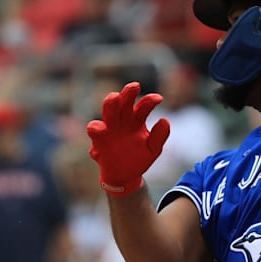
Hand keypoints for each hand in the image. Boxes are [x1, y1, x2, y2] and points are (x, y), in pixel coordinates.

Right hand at [86, 82, 169, 196]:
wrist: (126, 175)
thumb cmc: (139, 158)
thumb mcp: (153, 149)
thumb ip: (159, 136)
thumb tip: (165, 120)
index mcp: (137, 120)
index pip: (143, 106)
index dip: (149, 101)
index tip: (159, 99)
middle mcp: (122, 120)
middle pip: (124, 103)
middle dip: (128, 93)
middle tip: (135, 86)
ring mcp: (110, 129)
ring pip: (108, 112)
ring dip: (111, 103)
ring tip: (115, 97)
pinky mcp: (99, 140)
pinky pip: (95, 131)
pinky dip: (97, 128)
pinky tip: (101, 129)